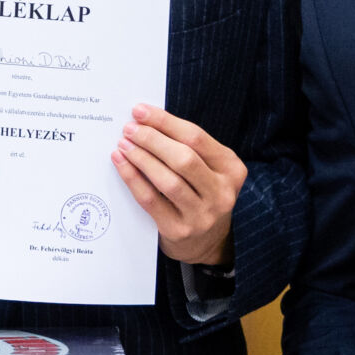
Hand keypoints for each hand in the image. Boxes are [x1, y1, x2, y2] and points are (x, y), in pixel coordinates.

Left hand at [112, 104, 246, 266]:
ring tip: (123, 144)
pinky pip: (151, 200)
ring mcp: (202, 215)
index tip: (140, 111)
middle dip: (152, 139)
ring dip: (141, 158)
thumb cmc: (201, 195)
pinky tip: (122, 164)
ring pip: (168, 180)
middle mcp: (222, 193)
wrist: (205, 243)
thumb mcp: (208, 170)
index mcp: (232, 169)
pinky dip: (133, 179)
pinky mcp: (179, 230)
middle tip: (129, 128)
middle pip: (183, 158)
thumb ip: (187, 148)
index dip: (165, 122)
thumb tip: (146, 121)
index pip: (196, 138)